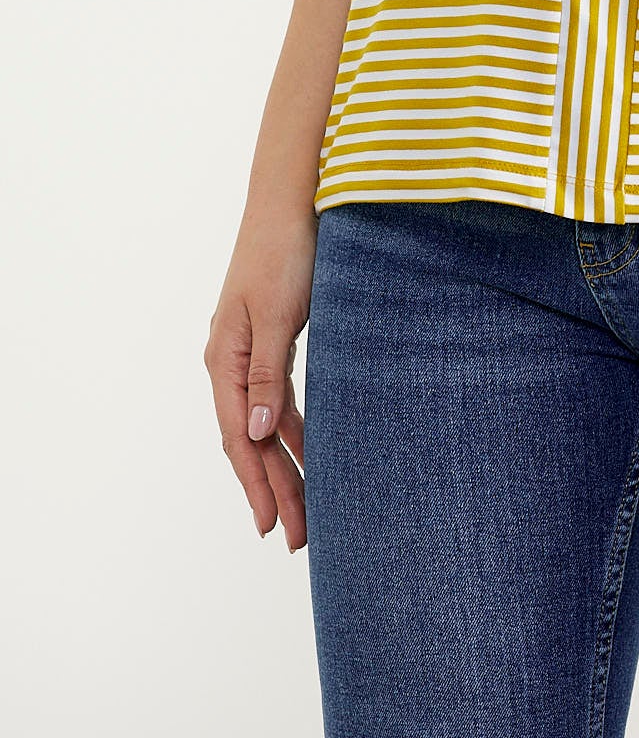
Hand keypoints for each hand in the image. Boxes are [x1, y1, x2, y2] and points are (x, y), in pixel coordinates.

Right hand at [204, 202, 317, 550]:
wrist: (292, 200)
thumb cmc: (284, 250)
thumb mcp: (277, 314)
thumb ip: (268, 374)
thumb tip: (255, 433)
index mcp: (227, 360)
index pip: (239, 438)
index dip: (256, 484)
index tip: (272, 526)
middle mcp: (233, 362)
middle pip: (252, 441)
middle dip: (275, 488)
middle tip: (298, 537)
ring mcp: (253, 353)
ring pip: (267, 425)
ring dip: (287, 465)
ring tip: (308, 510)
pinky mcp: (274, 342)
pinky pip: (281, 400)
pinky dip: (294, 431)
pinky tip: (312, 453)